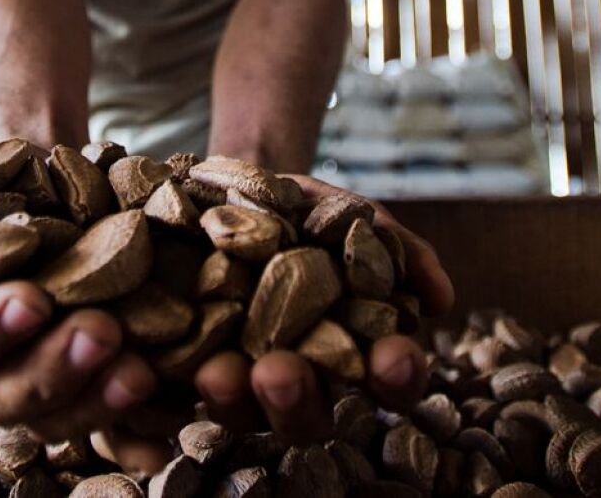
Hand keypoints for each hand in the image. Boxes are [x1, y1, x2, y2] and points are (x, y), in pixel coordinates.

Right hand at [0, 150, 156, 440]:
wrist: (75, 184)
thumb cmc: (8, 180)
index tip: (32, 302)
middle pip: (5, 396)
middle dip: (53, 369)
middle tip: (102, 332)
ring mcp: (50, 383)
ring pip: (61, 419)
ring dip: (100, 402)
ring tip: (142, 371)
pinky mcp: (101, 387)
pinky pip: (118, 426)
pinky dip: (146, 421)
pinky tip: (176, 397)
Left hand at [190, 174, 455, 444]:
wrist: (228, 183)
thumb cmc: (305, 209)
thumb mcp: (352, 216)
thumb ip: (396, 251)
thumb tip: (439, 298)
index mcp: (351, 353)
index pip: (387, 382)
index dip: (396, 377)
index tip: (394, 356)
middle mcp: (299, 380)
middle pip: (307, 417)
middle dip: (297, 398)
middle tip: (282, 372)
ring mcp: (238, 379)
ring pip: (239, 412)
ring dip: (231, 397)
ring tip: (217, 370)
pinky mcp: (179, 367)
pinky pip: (172, 390)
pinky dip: (167, 383)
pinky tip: (160, 362)